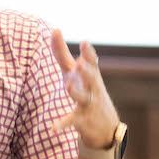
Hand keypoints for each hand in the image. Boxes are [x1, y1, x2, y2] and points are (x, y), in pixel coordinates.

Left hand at [49, 29, 118, 148]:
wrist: (106, 128)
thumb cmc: (86, 90)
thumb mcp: (73, 72)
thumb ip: (62, 52)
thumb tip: (54, 29)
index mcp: (91, 74)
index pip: (92, 61)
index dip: (89, 53)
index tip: (85, 43)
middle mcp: (92, 88)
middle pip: (91, 78)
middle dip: (87, 71)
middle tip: (81, 63)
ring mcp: (88, 104)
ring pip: (82, 97)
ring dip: (76, 92)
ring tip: (68, 85)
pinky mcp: (82, 120)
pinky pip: (71, 121)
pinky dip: (62, 124)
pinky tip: (52, 129)